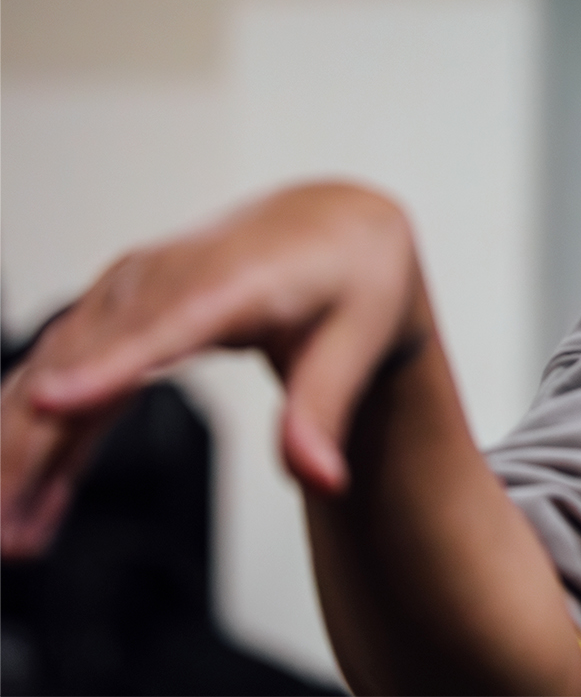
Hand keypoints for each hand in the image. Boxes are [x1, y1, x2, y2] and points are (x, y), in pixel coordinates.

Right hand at [1, 183, 427, 557]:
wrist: (333, 225)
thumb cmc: (351, 277)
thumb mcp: (359, 339)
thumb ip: (325, 410)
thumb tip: (322, 479)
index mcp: (231, 279)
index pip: (161, 328)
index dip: (103, 368)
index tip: (47, 404)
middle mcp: (164, 278)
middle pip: (82, 361)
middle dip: (31, 445)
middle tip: (7, 534)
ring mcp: (129, 292)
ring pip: (55, 373)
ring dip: (19, 454)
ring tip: (9, 541)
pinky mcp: (115, 314)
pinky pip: (65, 379)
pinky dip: (44, 444)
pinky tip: (33, 512)